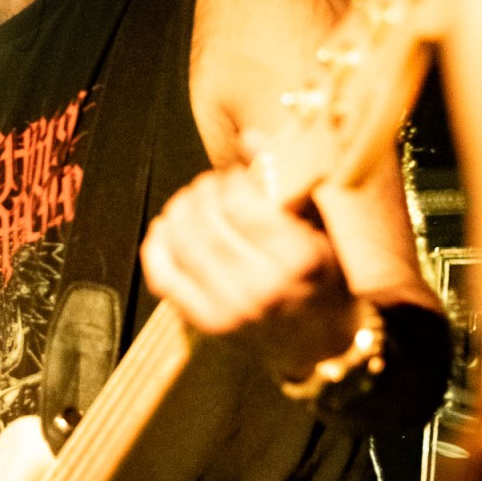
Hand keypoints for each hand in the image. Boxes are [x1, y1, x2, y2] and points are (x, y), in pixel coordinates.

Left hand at [141, 157, 358, 383]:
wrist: (319, 342)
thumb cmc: (325, 279)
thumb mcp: (322, 227)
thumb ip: (287, 178)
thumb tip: (248, 137)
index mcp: (300, 261)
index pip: (241, 205)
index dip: (231, 182)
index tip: (236, 177)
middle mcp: (264, 289)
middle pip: (208, 223)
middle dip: (202, 193)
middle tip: (208, 185)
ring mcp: (232, 311)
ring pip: (183, 245)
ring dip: (179, 212)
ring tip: (190, 201)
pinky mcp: (207, 324)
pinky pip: (164, 277)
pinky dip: (156, 246)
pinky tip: (165, 227)